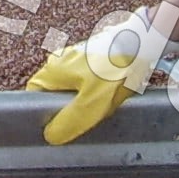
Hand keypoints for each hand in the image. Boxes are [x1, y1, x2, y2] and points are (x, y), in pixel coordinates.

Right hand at [23, 8, 178, 145]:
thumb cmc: (114, 70)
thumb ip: (68, 122)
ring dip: (87, 98)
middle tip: (88, 116)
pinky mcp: (96, 53)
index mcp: (51, 70)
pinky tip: (115, 91)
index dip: (43, 112)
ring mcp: (78, 55)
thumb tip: (50, 136)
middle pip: (56, 92)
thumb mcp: (90, 105)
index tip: (60, 124)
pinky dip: (99, 88)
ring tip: (105, 103)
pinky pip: (90, 78)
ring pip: (75, 86)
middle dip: (70, 107)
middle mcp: (60, 59)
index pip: (34, 94)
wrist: (143, 41)